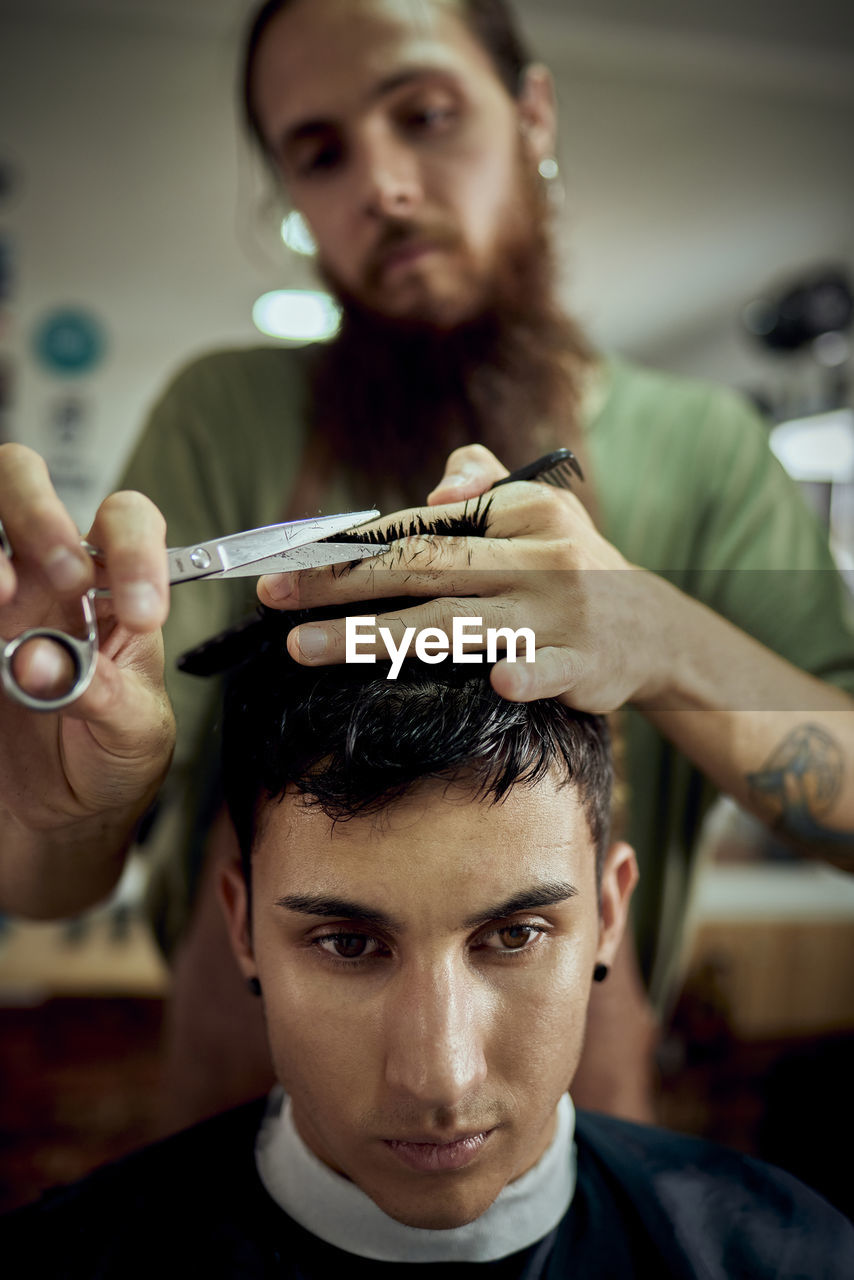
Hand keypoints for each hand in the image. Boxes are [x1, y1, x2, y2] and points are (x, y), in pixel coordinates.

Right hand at [0, 444, 173, 832]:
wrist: (59, 818)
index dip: (134, 549)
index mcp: (108, 587)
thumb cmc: (110, 759)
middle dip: (39, 512)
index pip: (125, 522)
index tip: (140, 611)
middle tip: (66, 576)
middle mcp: (40, 576)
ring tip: (3, 597)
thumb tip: (44, 660)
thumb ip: (103, 694)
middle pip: (22, 481)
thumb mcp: (132, 732)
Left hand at [258, 445, 674, 713]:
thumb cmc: (573, 564)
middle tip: (271, 598)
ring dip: (378, 636)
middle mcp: (539, 558)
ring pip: (458, 624)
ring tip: (305, 648)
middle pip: (424, 569)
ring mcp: (562, 613)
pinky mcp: (584, 665)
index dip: (351, 542)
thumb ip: (482, 484)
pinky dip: (524, 672)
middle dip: (340, 583)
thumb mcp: (539, 511)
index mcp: (523, 513)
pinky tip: (498, 681)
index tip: (288, 557)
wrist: (654, 628)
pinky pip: (549, 669)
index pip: (422, 527)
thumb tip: (432, 489)